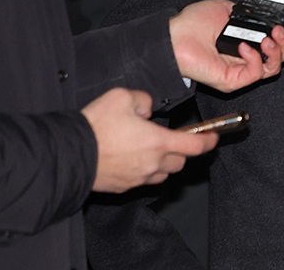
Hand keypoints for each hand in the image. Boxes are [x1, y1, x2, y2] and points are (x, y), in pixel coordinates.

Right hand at [82, 87, 216, 192]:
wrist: (70, 154)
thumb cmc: (96, 127)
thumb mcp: (122, 97)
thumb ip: (143, 100)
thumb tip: (147, 109)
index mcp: (158, 142)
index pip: (195, 146)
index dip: (208, 141)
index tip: (213, 138)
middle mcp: (152, 163)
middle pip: (180, 162)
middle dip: (181, 151)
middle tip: (172, 139)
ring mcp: (138, 178)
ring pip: (162, 173)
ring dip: (163, 162)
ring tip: (150, 148)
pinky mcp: (124, 186)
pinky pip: (143, 180)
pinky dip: (145, 170)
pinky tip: (132, 158)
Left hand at [168, 0, 283, 92]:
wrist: (175, 37)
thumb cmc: (192, 25)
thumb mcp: (226, 8)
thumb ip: (246, 11)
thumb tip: (261, 11)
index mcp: (247, 40)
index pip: (276, 42)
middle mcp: (246, 57)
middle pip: (281, 56)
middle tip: (280, 30)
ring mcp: (241, 70)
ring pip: (274, 68)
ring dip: (277, 51)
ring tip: (268, 39)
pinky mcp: (234, 80)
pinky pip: (256, 74)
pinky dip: (255, 58)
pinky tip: (244, 46)